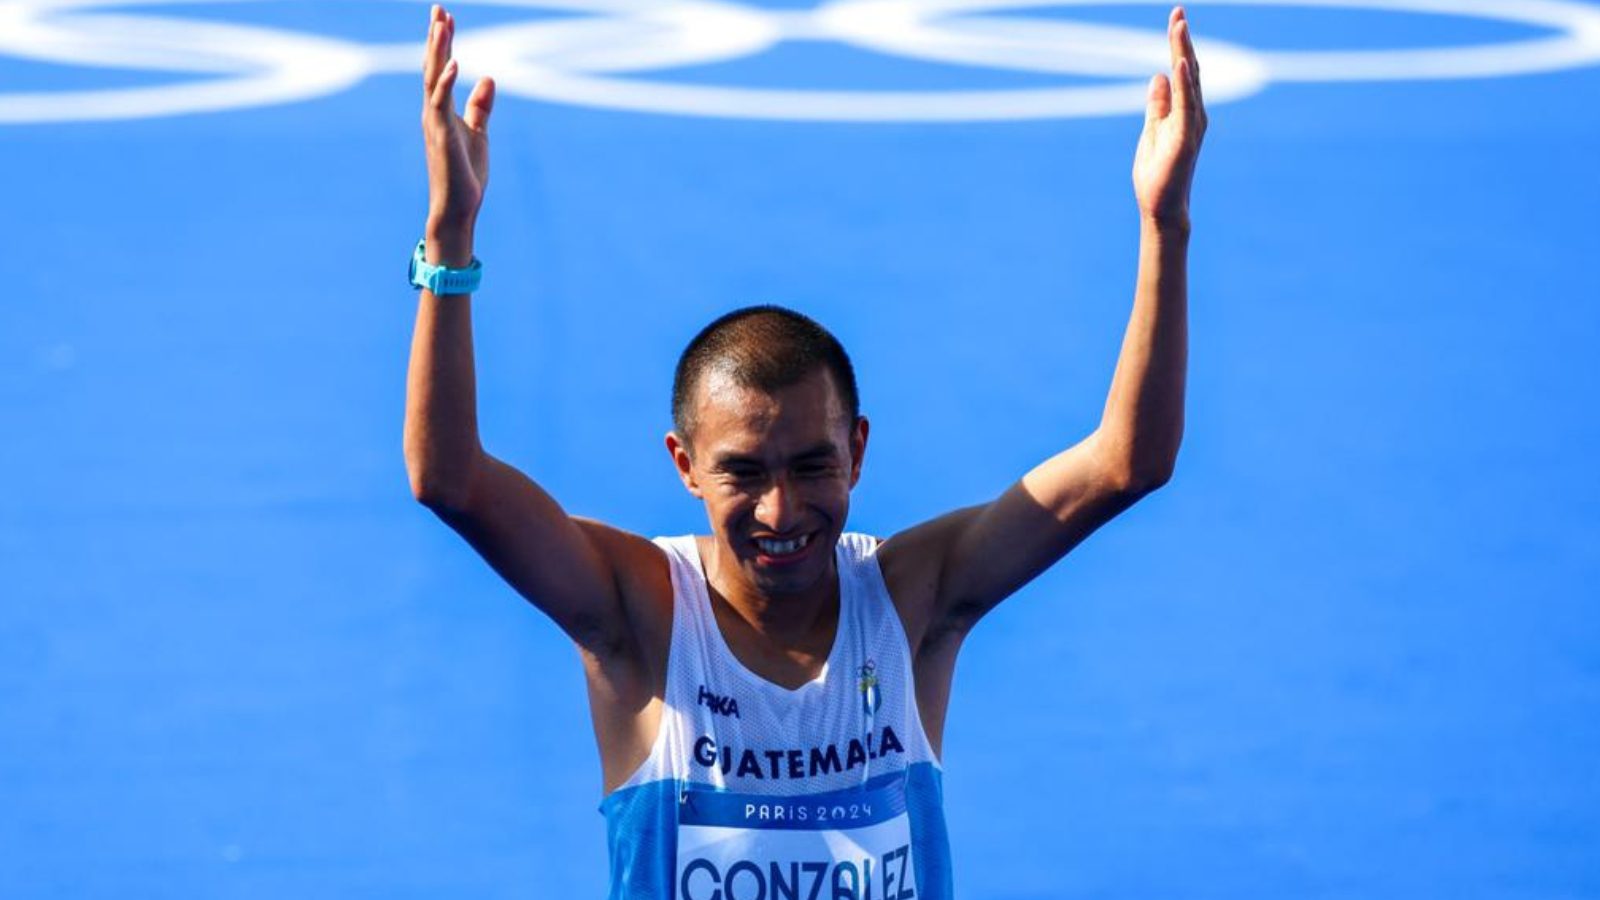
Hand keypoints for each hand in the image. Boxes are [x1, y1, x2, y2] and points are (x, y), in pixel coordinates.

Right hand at [422, 4, 494, 251]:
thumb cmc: (465, 174)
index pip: (439, 68)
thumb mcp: (479, 133)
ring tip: (442, 24)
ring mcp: (434, 122)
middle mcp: (432, 111)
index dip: (442, 42)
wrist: (459, 207)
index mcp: (440, 110)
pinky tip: (453, 62)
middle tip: (439, 9)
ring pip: (433, 78)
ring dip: (437, 51)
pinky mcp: (441, 135)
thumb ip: (481, 106)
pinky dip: (446, 82)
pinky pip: (440, 103)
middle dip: (436, 37)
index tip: (446, 16)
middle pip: (432, 66)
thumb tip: (489, 78)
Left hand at [1133, 7, 1206, 228]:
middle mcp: (1194, 114)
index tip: (1176, 17)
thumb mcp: (1151, 132)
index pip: (1182, 71)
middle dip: (1182, 40)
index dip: (1178, 44)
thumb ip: (1157, 105)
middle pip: (1190, 69)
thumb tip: (1158, 76)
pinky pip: (1185, 106)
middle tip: (1178, 11)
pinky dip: (1184, 84)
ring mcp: (1192, 125)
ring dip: (1184, 53)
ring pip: (1191, 82)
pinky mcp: (1186, 139)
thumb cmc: (1157, 175)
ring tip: (1179, 26)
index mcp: (1184, 112)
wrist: (1160, 208)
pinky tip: (1179, 63)